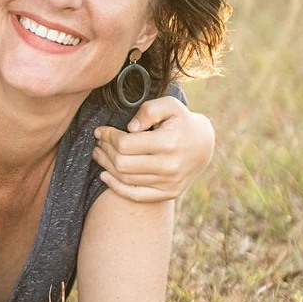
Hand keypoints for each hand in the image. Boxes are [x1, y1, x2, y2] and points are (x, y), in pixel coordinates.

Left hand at [93, 96, 215, 202]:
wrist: (203, 145)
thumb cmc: (182, 122)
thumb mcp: (170, 106)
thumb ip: (149, 110)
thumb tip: (130, 128)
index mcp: (169, 142)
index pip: (126, 144)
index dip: (109, 137)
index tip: (100, 130)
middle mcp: (169, 166)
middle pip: (122, 163)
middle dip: (105, 151)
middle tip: (99, 142)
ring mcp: (169, 182)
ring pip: (125, 179)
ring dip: (106, 166)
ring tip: (99, 154)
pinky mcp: (168, 193)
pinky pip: (135, 195)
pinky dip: (116, 187)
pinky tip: (104, 176)